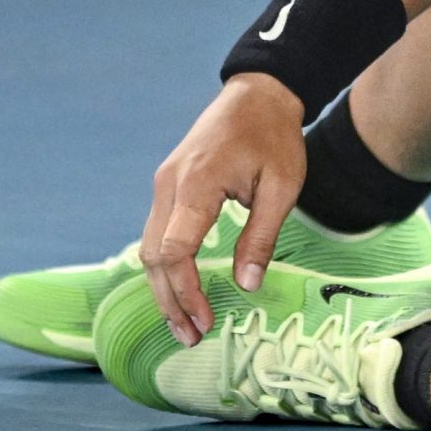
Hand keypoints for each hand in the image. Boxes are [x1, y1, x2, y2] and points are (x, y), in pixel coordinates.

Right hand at [141, 73, 307, 344]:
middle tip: (192, 337)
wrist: (257, 94)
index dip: (186, 291)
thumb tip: (246, 285)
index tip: (205, 320)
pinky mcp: (169, 186)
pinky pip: (158, 233)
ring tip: (185, 324)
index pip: (175, 250)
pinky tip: (181, 290)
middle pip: (154, 255)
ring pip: (149, 247)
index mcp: (196, 184)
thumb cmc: (274, 137)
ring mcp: (164, 185)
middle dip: (169, 300)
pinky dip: (166, 266)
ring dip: (164, 288)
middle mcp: (169, 186)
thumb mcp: (281, 187)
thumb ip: (262, 236)